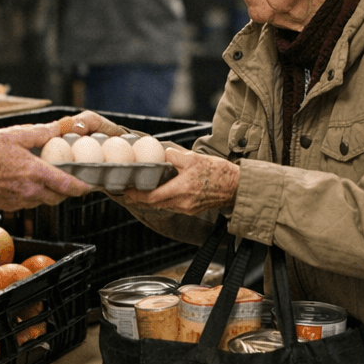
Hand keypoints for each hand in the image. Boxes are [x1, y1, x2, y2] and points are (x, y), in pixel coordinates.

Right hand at [0, 123, 90, 209]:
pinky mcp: (9, 206)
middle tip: (68, 178)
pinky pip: (29, 203)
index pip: (67, 186)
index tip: (89, 185)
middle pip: (59, 197)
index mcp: (35, 173)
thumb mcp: (15, 135)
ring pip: (44, 201)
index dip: (82, 188)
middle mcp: (30, 191)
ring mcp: (19, 201)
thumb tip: (58, 127)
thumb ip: (40, 133)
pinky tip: (26, 182)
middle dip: (66, 190)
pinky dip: (33, 195)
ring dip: (49, 192)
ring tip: (45, 177)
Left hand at [121, 145, 239, 215]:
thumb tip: (161, 154)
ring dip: (151, 200)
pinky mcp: (192, 209)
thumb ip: (174, 155)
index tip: (126, 191)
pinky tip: (162, 192)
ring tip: (142, 191)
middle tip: (129, 192)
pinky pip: (173, 206)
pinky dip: (164, 200)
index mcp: (181, 189)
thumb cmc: (218, 172)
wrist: (236, 186)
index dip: (136, 195)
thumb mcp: (194, 158)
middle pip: (154, 204)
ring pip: (163, 206)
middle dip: (140, 199)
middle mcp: (182, 202)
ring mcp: (187, 208)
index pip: (152, 197)